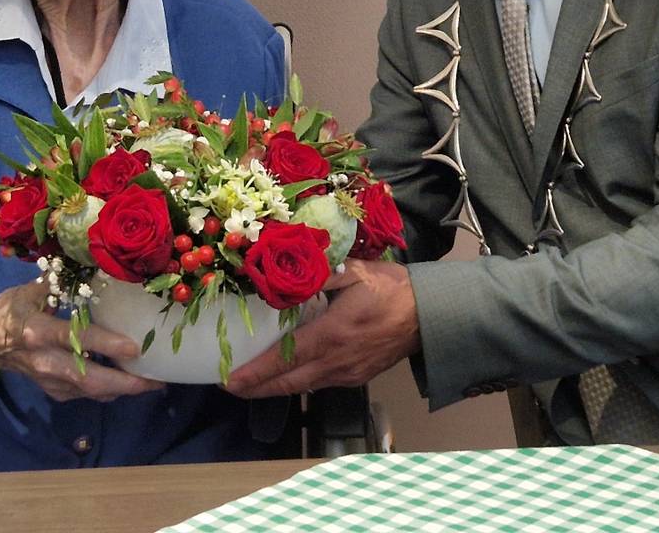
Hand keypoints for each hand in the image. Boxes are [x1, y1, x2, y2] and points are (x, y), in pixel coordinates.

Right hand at [0, 280, 163, 402]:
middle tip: (155, 381)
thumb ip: (60, 281)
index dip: (105, 343)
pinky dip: (107, 391)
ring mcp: (47, 379)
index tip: (134, 346)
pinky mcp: (51, 390)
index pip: (75, 338)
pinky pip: (83, 394)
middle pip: (87, 377)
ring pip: (88, 391)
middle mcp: (43, 360)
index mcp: (37, 331)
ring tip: (153, 384)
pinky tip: (128, 384)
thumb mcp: (30, 290)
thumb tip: (92, 262)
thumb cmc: (11, 309)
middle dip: (123, 383)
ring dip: (121, 390)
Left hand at [224, 258, 420, 397]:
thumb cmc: (391, 288)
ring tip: (249, 384)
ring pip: (303, 387)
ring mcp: (348, 373)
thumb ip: (317, 275)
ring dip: (275, 388)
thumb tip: (282, 276)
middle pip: (289, 383)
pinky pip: (320, 384)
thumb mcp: (354, 271)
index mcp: (333, 333)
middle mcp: (337, 361)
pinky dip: (297, 382)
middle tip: (228, 386)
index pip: (285, 357)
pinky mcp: (357, 377)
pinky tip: (286, 376)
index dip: (256, 372)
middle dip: (256, 388)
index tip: (229, 380)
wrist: (429, 314)